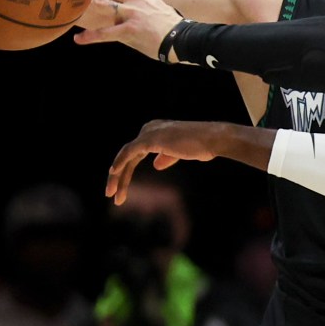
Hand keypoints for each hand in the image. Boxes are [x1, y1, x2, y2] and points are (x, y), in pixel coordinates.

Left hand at [75, 0, 184, 60]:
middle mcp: (134, 1)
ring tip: (71, 3)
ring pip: (105, 6)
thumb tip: (133, 9)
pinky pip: (106, 33)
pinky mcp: (130, 30)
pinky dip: (91, 37)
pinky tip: (79, 39)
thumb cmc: (170, 26)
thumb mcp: (157, 9)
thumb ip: (141, 7)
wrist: (182, 38)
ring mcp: (131, 14)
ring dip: (88, 5)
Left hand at [107, 117, 225, 203]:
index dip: (126, 172)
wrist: (212, 140)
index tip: (121, 190)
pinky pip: (129, 152)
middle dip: (119, 177)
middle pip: (128, 157)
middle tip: (112, 195)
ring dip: (118, 177)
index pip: (135, 154)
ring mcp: (148, 133)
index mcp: (156, 131)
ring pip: (126, 157)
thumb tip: (156, 164)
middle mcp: (149, 129)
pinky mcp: (149, 139)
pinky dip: (119, 163)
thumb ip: (168, 156)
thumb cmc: (203, 146)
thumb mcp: (182, 153)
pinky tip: (113, 173)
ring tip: (112, 194)